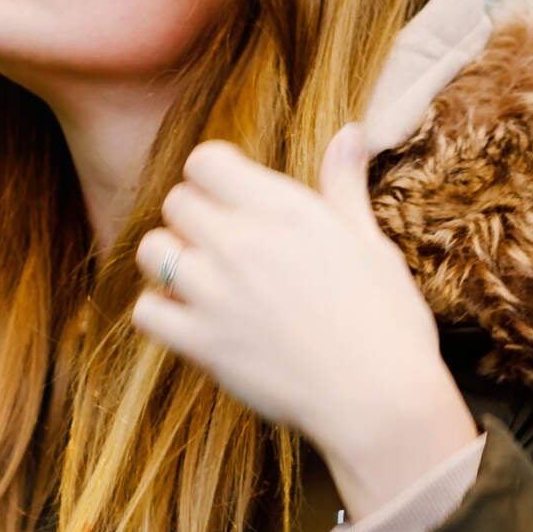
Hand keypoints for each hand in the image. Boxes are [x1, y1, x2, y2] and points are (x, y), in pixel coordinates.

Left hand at [133, 127, 478, 521]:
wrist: (380, 399)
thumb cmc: (386, 321)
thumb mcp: (369, 243)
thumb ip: (343, 185)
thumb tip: (350, 133)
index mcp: (284, 210)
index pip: (205, 161)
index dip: (214, 175)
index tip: (232, 197)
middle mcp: (241, 244)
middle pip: (176, 201)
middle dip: (194, 216)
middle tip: (221, 243)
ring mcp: (215, 295)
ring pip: (151, 250)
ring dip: (169, 258)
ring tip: (198, 276)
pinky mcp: (202, 344)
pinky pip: (146, 311)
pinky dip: (159, 312)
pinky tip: (188, 318)